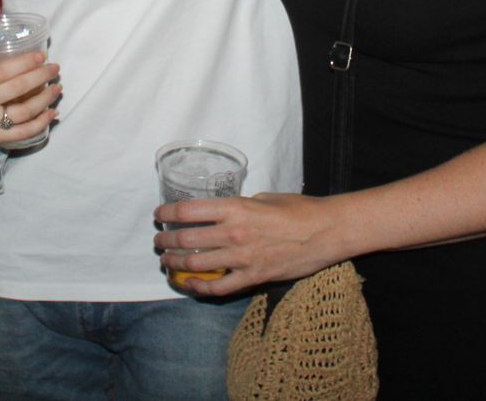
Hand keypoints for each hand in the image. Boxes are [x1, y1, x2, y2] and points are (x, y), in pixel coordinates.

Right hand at [0, 52, 59, 158]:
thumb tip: (13, 63)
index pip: (2, 70)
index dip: (24, 62)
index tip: (41, 55)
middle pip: (17, 89)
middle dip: (40, 77)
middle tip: (55, 69)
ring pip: (23, 112)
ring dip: (44, 100)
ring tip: (57, 89)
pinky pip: (20, 134)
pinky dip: (39, 124)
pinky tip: (51, 114)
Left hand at [153, 191, 344, 297]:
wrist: (326, 232)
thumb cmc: (299, 210)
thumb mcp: (264, 197)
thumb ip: (241, 206)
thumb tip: (225, 213)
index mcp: (235, 208)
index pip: (188, 211)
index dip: (167, 212)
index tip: (159, 214)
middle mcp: (234, 233)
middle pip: (186, 239)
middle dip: (166, 240)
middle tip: (159, 240)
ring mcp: (242, 257)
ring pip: (196, 264)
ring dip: (175, 263)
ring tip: (166, 261)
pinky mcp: (253, 277)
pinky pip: (219, 288)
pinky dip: (200, 288)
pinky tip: (189, 285)